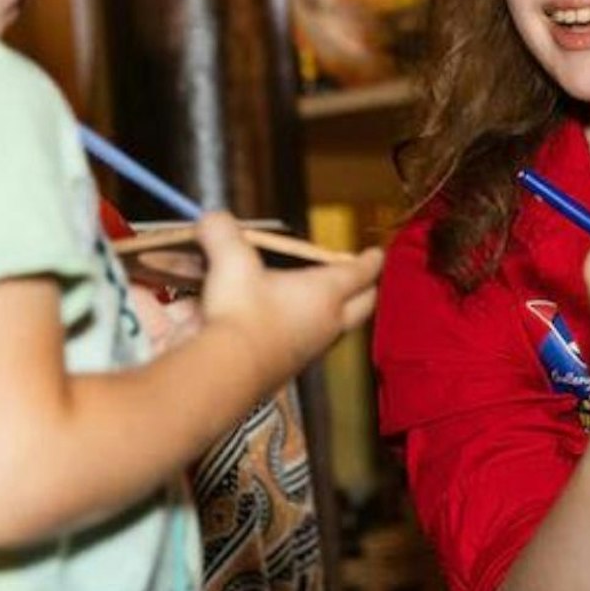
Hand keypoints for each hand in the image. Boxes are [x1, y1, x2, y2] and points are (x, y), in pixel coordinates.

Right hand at [194, 212, 382, 384]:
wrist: (224, 373)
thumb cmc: (240, 311)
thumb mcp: (230, 261)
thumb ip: (222, 232)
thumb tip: (212, 217)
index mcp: (325, 292)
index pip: (359, 273)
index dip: (369, 261)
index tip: (377, 254)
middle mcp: (327, 323)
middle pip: (362, 307)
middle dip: (366, 291)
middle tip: (366, 280)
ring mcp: (311, 351)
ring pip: (338, 330)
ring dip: (338, 315)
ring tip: (330, 303)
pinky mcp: (290, 371)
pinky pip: (310, 347)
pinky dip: (306, 333)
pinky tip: (288, 328)